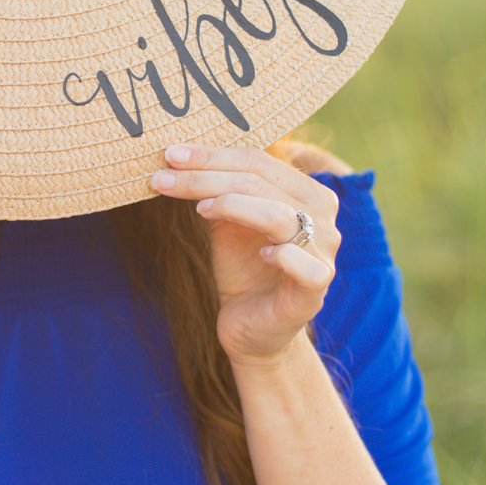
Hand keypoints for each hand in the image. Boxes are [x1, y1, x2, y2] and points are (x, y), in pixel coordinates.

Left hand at [150, 143, 339, 367]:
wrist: (252, 329)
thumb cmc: (242, 269)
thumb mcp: (227, 222)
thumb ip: (218, 188)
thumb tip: (178, 155)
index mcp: (305, 192)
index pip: (257, 161)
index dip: (212, 155)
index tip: (170, 155)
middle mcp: (322, 217)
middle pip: (261, 182)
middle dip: (207, 177)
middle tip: (163, 178)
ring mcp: (323, 253)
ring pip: (279, 215)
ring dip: (232, 205)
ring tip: (199, 209)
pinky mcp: (315, 290)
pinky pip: (305, 266)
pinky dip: (283, 255)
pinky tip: (260, 254)